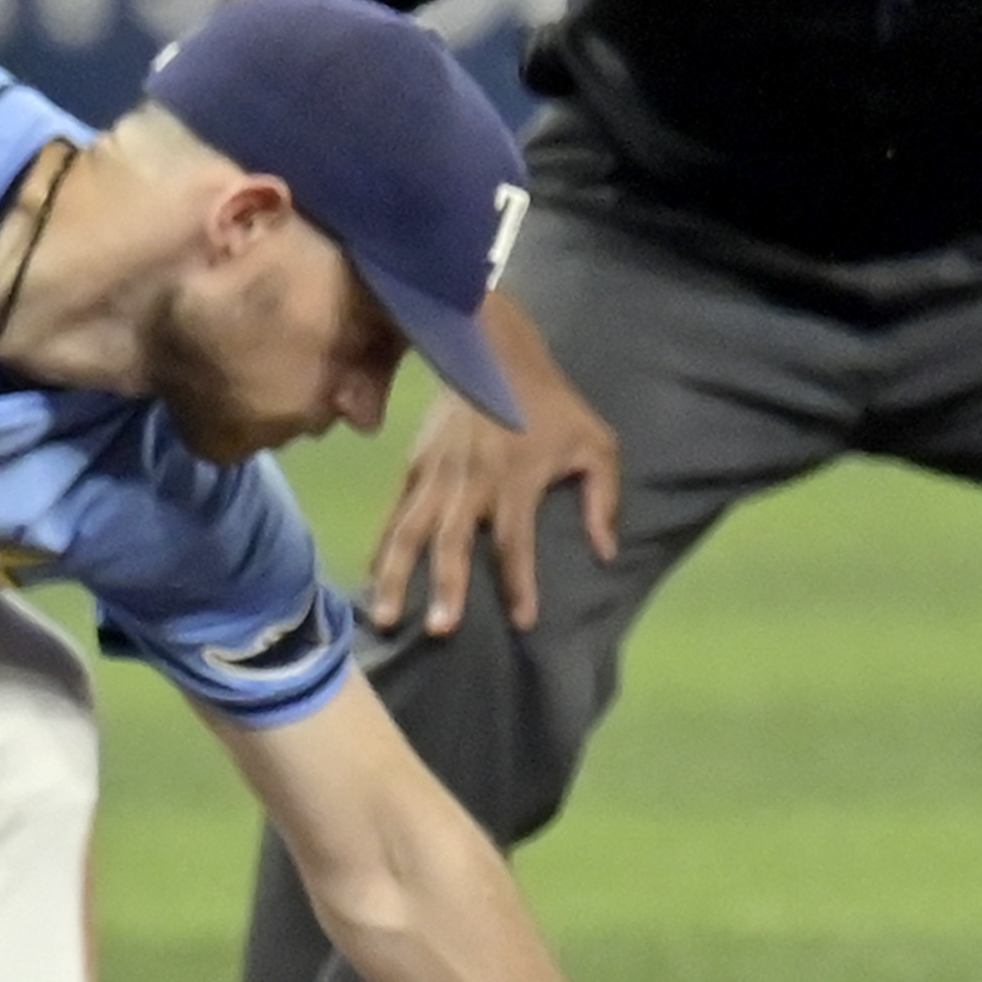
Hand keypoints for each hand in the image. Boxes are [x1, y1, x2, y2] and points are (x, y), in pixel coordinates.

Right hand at [359, 302, 617, 635]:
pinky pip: (396, 513)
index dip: (519, 583)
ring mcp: (436, 473)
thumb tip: (607, 554)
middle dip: (445, 586)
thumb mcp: (596, 443)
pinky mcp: (415, 465)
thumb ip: (604, 500)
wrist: (493, 350)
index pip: (514, 541)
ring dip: (396, 575)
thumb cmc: (552, 405)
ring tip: (384, 617)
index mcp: (516, 479)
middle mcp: (471, 481)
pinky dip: (383, 546)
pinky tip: (373, 578)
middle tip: (439, 630)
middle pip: (453, 541)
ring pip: (410, 530)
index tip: (524, 622)